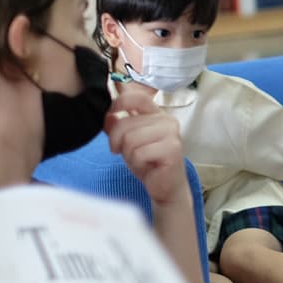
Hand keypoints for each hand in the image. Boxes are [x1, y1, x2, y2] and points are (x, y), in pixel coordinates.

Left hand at [107, 87, 188, 206]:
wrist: (165, 185)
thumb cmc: (147, 160)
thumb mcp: (126, 140)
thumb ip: (117, 124)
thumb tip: (110, 115)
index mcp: (155, 113)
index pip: (135, 97)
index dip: (118, 104)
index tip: (111, 117)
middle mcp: (166, 119)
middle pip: (125, 123)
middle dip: (116, 141)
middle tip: (122, 151)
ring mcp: (171, 133)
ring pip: (131, 138)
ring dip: (128, 153)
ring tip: (138, 158)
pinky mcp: (172, 149)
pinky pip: (139, 153)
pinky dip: (136, 162)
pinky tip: (147, 165)